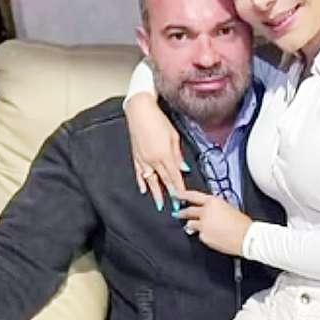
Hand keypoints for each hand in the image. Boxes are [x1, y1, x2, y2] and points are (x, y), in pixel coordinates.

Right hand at [125, 93, 187, 208]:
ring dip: (156, 193)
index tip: (183, 198)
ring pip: (150, 180)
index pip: (174, 176)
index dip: (179, 188)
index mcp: (164, 155)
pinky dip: (141, 182)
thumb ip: (178, 154)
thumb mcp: (173, 136)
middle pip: (163, 181)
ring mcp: (143, 159)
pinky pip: (139, 173)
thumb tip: (183, 168)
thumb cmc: (159, 121)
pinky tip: (144, 190)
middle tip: (175, 207)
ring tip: (159, 204)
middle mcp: (153, 160)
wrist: (140, 111)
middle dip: (170, 194)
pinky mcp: (136, 156)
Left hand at [176, 190, 252, 254]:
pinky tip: (213, 236)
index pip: (193, 196)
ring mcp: (203, 226)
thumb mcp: (229, 207)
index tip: (177, 195)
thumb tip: (210, 210)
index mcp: (212, 202)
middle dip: (182, 212)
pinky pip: (200, 235)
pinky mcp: (204, 237)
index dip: (183, 195)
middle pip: (188, 211)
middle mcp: (205, 213)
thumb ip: (216, 207)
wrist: (247, 237)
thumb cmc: (242, 223)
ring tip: (198, 227)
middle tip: (178, 213)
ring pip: (191, 224)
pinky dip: (204, 235)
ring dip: (192, 225)